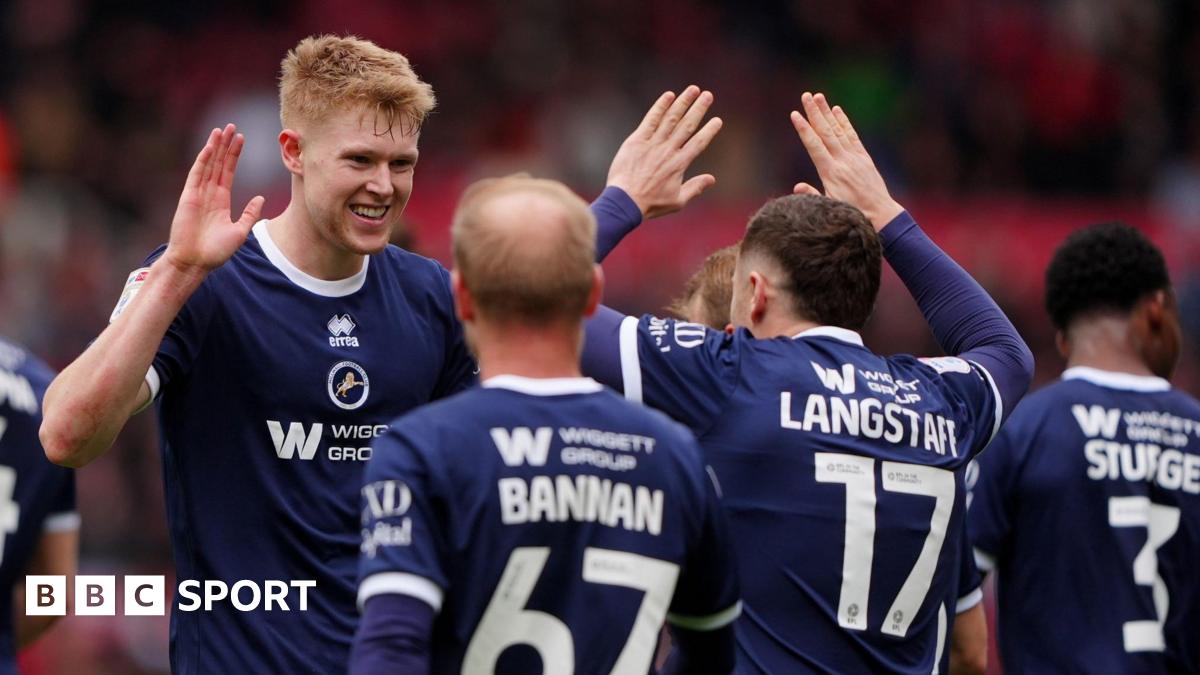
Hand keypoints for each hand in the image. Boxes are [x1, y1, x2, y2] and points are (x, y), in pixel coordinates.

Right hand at [162, 124, 265, 274]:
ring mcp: (197, 194)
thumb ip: (250, 214)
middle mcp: (209, 194)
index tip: (241, 139)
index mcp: (221, 201)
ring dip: (214, 147)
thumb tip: (261, 198)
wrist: (195, 262)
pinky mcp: (188, 197)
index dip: (234, 155)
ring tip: (221, 130)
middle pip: (218, 163)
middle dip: (225, 145)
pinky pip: (196, 175)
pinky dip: (202, 160)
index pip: (228, 172)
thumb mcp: (240, 231)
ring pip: (207, 165)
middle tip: (232, 126)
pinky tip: (209, 147)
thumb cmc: (215, 252)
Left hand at [606, 85, 722, 219]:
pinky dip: (660, 107)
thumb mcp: (677, 201)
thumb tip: (712, 179)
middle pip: (687, 125)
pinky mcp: (637, 140)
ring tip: (693, 90)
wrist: (625, 202)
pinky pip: (651, 120)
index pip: (699, 143)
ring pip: (671, 119)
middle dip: (699, 109)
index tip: (718, 120)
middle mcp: (669, 150)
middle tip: (708, 95)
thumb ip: (695, 188)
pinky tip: (669, 95)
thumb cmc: (650, 204)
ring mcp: (653, 144)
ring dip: (683, 102)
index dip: (709, 130)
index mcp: (680, 164)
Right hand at [790, 92, 902, 230]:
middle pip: (826, 132)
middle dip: (815, 113)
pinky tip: (837, 110)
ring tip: (819, 97)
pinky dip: (844, 122)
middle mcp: (843, 161)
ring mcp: (855, 158)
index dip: (804, 129)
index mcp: (831, 173)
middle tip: (806, 96)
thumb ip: (812, 195)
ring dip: (827, 112)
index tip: (795, 114)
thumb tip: (796, 186)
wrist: (881, 215)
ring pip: (838, 130)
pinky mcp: (863, 157)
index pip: (814, 146)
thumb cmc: (852, 214)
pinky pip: (852, 136)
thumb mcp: (829, 208)